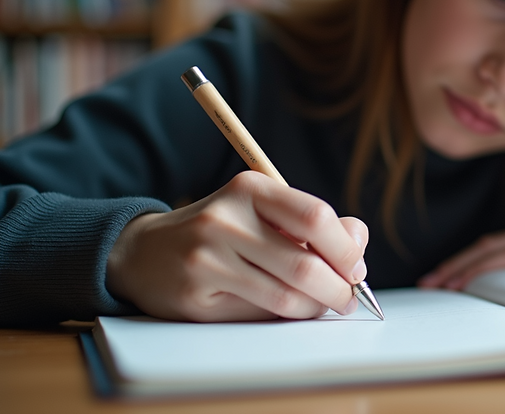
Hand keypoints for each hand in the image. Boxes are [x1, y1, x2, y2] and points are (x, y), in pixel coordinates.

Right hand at [106, 171, 367, 321]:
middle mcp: (227, 218)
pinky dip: (289, 315)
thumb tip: (359, 238)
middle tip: (347, 298)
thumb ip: (312, 223)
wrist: (145, 252)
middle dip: (339, 288)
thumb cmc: (222, 232)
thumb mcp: (264, 212)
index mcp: (250, 188)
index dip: (346, 249)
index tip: (356, 268)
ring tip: (321, 305)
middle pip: (306, 263)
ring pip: (287, 295)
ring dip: (316, 307)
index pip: (316, 217)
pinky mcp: (197, 292)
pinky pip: (261, 312)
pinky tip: (291, 309)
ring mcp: (208, 255)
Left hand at [418, 214, 504, 290]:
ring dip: (463, 266)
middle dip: (453, 263)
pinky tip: (470, 279)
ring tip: (440, 283)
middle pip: (484, 244)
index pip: (491, 246)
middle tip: (427, 282)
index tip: (440, 279)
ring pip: (493, 247)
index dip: (463, 261)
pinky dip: (487, 266)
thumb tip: (502, 293)